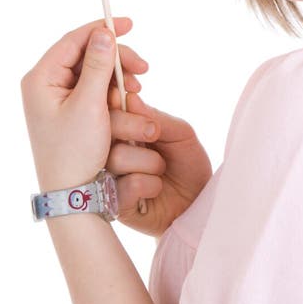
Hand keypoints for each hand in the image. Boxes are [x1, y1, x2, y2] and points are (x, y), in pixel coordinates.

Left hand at [21, 17, 141, 191]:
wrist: (73, 194)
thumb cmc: (75, 152)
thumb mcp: (90, 105)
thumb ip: (99, 67)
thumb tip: (105, 33)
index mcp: (41, 79)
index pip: (73, 40)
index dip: (103, 30)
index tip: (130, 24)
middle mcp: (47, 85)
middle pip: (88, 56)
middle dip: (117, 61)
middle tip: (143, 69)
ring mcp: (59, 98)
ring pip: (96, 73)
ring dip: (119, 80)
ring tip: (136, 92)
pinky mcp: (73, 111)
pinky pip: (97, 91)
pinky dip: (115, 94)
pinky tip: (129, 102)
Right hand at [107, 91, 212, 237]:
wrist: (200, 204)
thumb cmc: (189, 165)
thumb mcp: (181, 134)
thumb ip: (155, 117)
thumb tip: (131, 97)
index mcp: (124, 132)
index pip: (106, 110)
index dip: (113, 100)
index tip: (126, 98)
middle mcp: (111, 154)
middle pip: (102, 130)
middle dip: (132, 126)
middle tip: (154, 133)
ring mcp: (110, 179)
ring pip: (116, 158)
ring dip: (148, 161)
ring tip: (162, 169)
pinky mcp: (115, 205)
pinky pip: (126, 186)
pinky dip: (149, 184)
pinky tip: (157, 188)